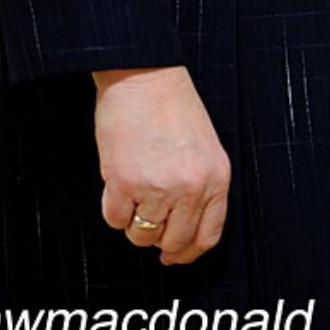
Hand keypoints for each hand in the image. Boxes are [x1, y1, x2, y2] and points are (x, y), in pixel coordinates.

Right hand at [94, 66, 230, 265]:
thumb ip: (201, 188)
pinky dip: (113, 207)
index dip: (187, 252)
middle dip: (158, 239)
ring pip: (141, 235)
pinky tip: (119, 181)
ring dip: (134, 220)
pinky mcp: (124, 182)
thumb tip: (182, 233)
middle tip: (148, 220)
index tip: (174, 256)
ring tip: (135, 188)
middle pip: (173, 242)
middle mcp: (191, 187)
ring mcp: (157, 187)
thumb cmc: (173, 106)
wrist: (145, 74)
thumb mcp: (205, 147)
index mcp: (216, 177)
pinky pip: (115, 219)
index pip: (207, 236)